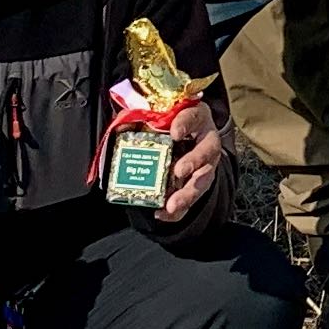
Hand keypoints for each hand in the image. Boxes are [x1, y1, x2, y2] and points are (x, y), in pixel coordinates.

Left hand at [155, 100, 222, 223]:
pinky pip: (191, 201)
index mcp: (197, 119)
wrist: (188, 134)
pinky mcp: (198, 185)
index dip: (184, 124)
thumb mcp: (161, 114)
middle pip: (206, 152)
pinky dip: (178, 211)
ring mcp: (205, 165)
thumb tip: (121, 126)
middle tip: (179, 171)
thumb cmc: (173, 121)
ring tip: (172, 204)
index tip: (174, 132)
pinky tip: (162, 214)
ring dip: (188, 193)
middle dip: (193, 162)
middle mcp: (206, 143)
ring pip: (203, 180)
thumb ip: (143, 118)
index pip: (193, 117)